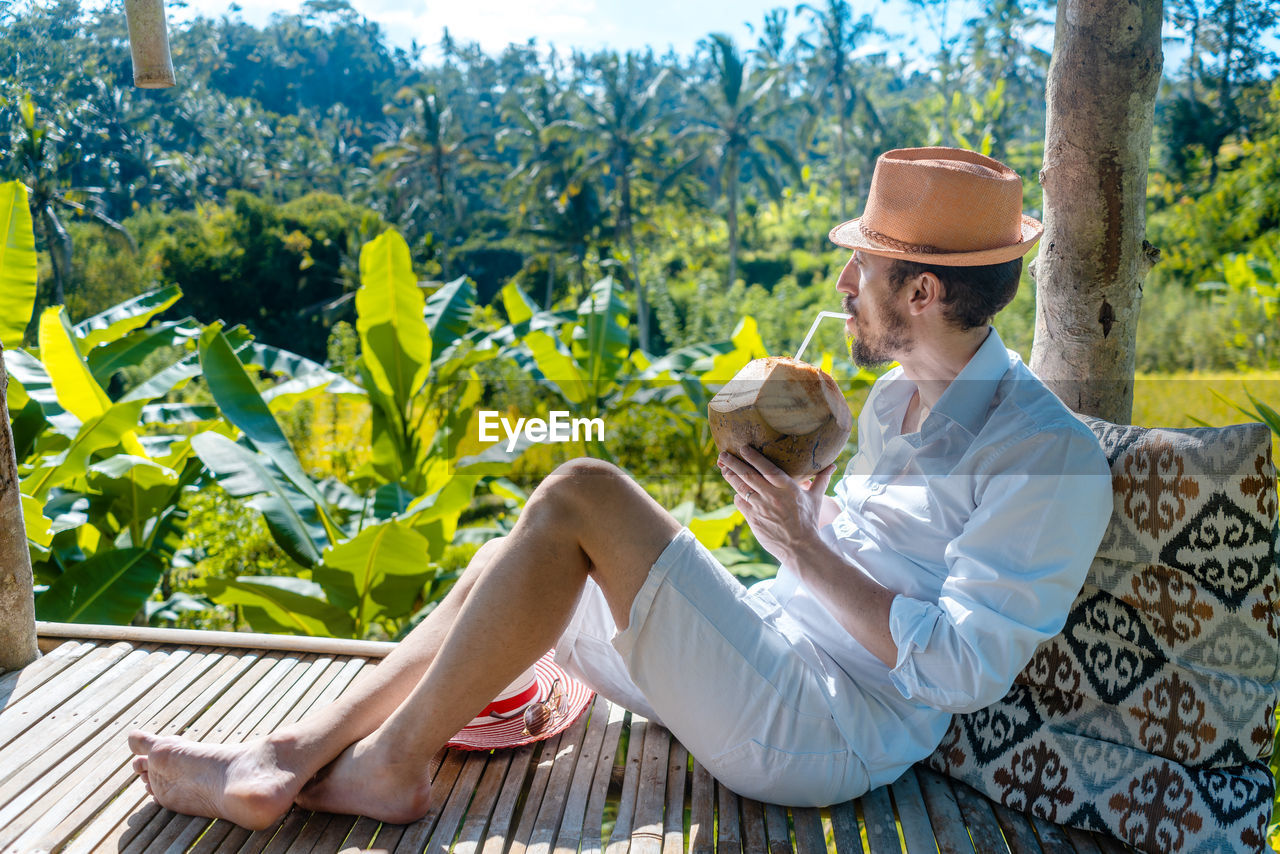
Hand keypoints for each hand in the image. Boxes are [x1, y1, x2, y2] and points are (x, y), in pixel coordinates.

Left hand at [717, 447, 835, 563]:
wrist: (801, 548)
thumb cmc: (809, 521)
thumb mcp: (816, 498)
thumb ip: (821, 479)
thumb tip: (833, 465)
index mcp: (787, 487)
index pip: (766, 468)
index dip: (753, 457)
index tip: (743, 448)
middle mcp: (772, 495)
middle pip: (748, 475)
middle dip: (734, 463)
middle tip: (723, 454)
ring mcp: (761, 507)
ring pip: (741, 488)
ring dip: (731, 477)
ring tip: (723, 468)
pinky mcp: (753, 519)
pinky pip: (740, 503)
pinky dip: (737, 496)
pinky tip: (736, 492)